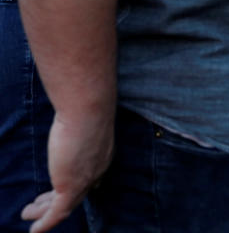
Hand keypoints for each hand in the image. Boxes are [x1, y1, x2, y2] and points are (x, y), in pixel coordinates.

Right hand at [21, 110, 113, 232]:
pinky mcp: (70, 187)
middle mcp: (97, 171)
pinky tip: (33, 230)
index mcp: (102, 155)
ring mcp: (85, 180)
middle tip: (40, 203)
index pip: (90, 178)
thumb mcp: (84, 119)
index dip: (76, 186)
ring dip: (45, 212)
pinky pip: (56, 213)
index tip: (60, 188)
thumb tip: (69, 113)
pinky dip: (44, 223)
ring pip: (64, 205)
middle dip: (57, 200)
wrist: (88, 109)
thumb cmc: (85, 106)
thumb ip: (77, 123)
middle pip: (77, 193)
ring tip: (28, 213)